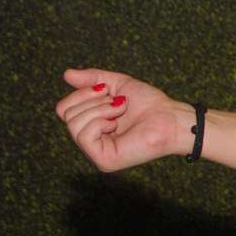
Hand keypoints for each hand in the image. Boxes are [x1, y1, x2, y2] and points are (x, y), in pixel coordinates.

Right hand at [56, 68, 189, 172]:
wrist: (171, 117)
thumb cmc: (150, 103)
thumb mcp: (118, 84)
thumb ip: (92, 79)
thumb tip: (66, 74)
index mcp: (91, 125)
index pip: (63, 108)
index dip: (81, 94)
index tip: (106, 90)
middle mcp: (91, 141)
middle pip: (67, 114)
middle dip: (94, 101)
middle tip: (119, 104)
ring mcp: (96, 153)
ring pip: (73, 123)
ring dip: (101, 110)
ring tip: (121, 112)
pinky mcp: (104, 161)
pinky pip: (85, 136)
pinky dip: (101, 122)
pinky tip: (117, 124)